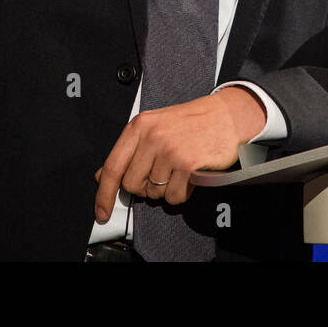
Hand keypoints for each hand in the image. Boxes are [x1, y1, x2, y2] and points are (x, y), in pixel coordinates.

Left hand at [93, 86, 266, 215]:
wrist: (226, 115)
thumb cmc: (191, 121)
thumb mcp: (154, 126)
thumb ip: (130, 150)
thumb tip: (103, 175)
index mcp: (140, 126)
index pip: (112, 167)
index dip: (103, 194)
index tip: (101, 211)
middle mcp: (152, 136)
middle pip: (132, 185)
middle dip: (145, 187)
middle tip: (162, 174)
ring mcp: (170, 150)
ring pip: (154, 193)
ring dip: (166, 189)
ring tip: (179, 171)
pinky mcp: (188, 163)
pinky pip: (174, 196)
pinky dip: (182, 193)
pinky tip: (189, 177)